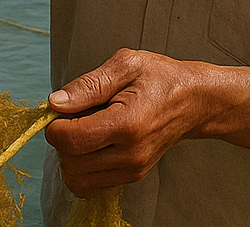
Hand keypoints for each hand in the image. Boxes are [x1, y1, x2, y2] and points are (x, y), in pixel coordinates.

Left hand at [43, 49, 203, 196]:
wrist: (194, 101)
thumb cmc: (161, 78)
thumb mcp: (126, 65)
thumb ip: (88, 85)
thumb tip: (55, 103)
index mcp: (127, 124)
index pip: (70, 140)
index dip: (55, 125)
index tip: (62, 108)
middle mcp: (130, 154)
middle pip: (69, 163)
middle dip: (61, 139)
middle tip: (75, 116)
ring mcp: (132, 169)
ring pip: (76, 180)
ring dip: (70, 157)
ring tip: (85, 130)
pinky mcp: (132, 176)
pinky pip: (90, 184)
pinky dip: (82, 167)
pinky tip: (93, 143)